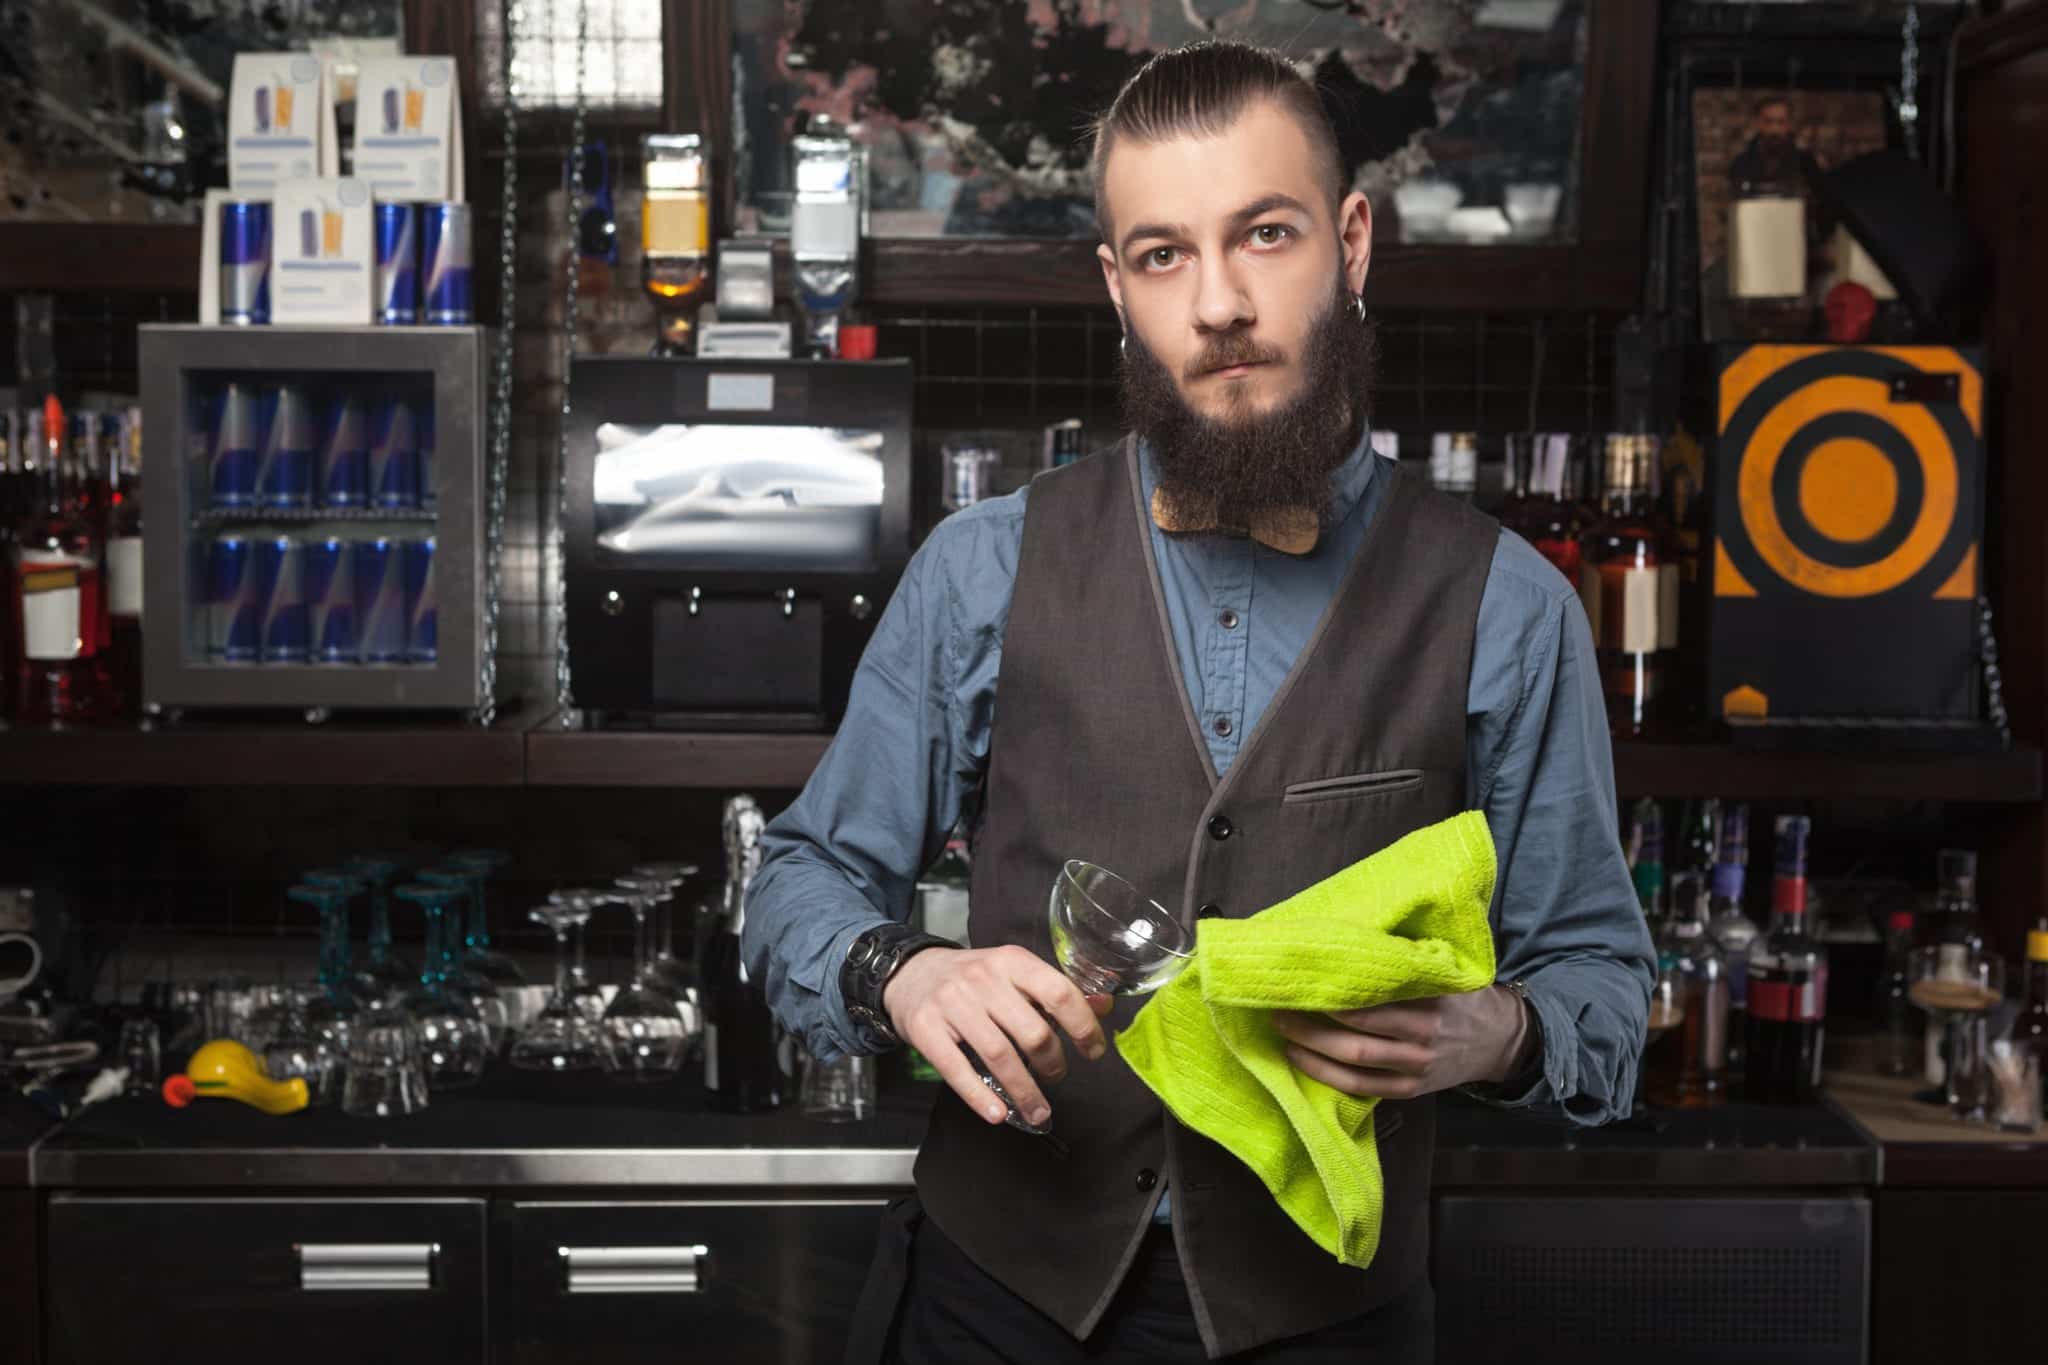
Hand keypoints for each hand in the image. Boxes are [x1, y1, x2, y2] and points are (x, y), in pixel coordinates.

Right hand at [883, 945, 1114, 1126]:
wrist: (910, 974)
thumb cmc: (972, 979)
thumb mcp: (1014, 972)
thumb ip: (1056, 990)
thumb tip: (1105, 1005)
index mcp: (1012, 960)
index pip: (1059, 992)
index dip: (1083, 1027)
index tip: (1093, 1052)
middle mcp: (982, 978)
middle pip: (1032, 1031)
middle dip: (1053, 1064)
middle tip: (1057, 1077)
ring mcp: (952, 1003)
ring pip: (999, 1055)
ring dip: (1024, 1091)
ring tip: (1038, 1112)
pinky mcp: (926, 1029)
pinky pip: (957, 1069)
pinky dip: (980, 1096)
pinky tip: (998, 1114)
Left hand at [1272, 984, 1533, 1100]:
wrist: (1498, 1039)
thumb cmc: (1457, 995)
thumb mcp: (1440, 970)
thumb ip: (1403, 961)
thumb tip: (1347, 938)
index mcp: (1429, 999)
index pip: (1370, 998)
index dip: (1331, 992)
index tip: (1301, 980)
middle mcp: (1423, 1035)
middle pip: (1354, 1034)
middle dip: (1310, 1024)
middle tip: (1278, 1008)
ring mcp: (1417, 1067)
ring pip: (1353, 1063)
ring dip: (1311, 1049)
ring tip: (1282, 1033)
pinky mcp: (1410, 1090)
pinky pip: (1361, 1088)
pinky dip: (1327, 1076)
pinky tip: (1303, 1061)